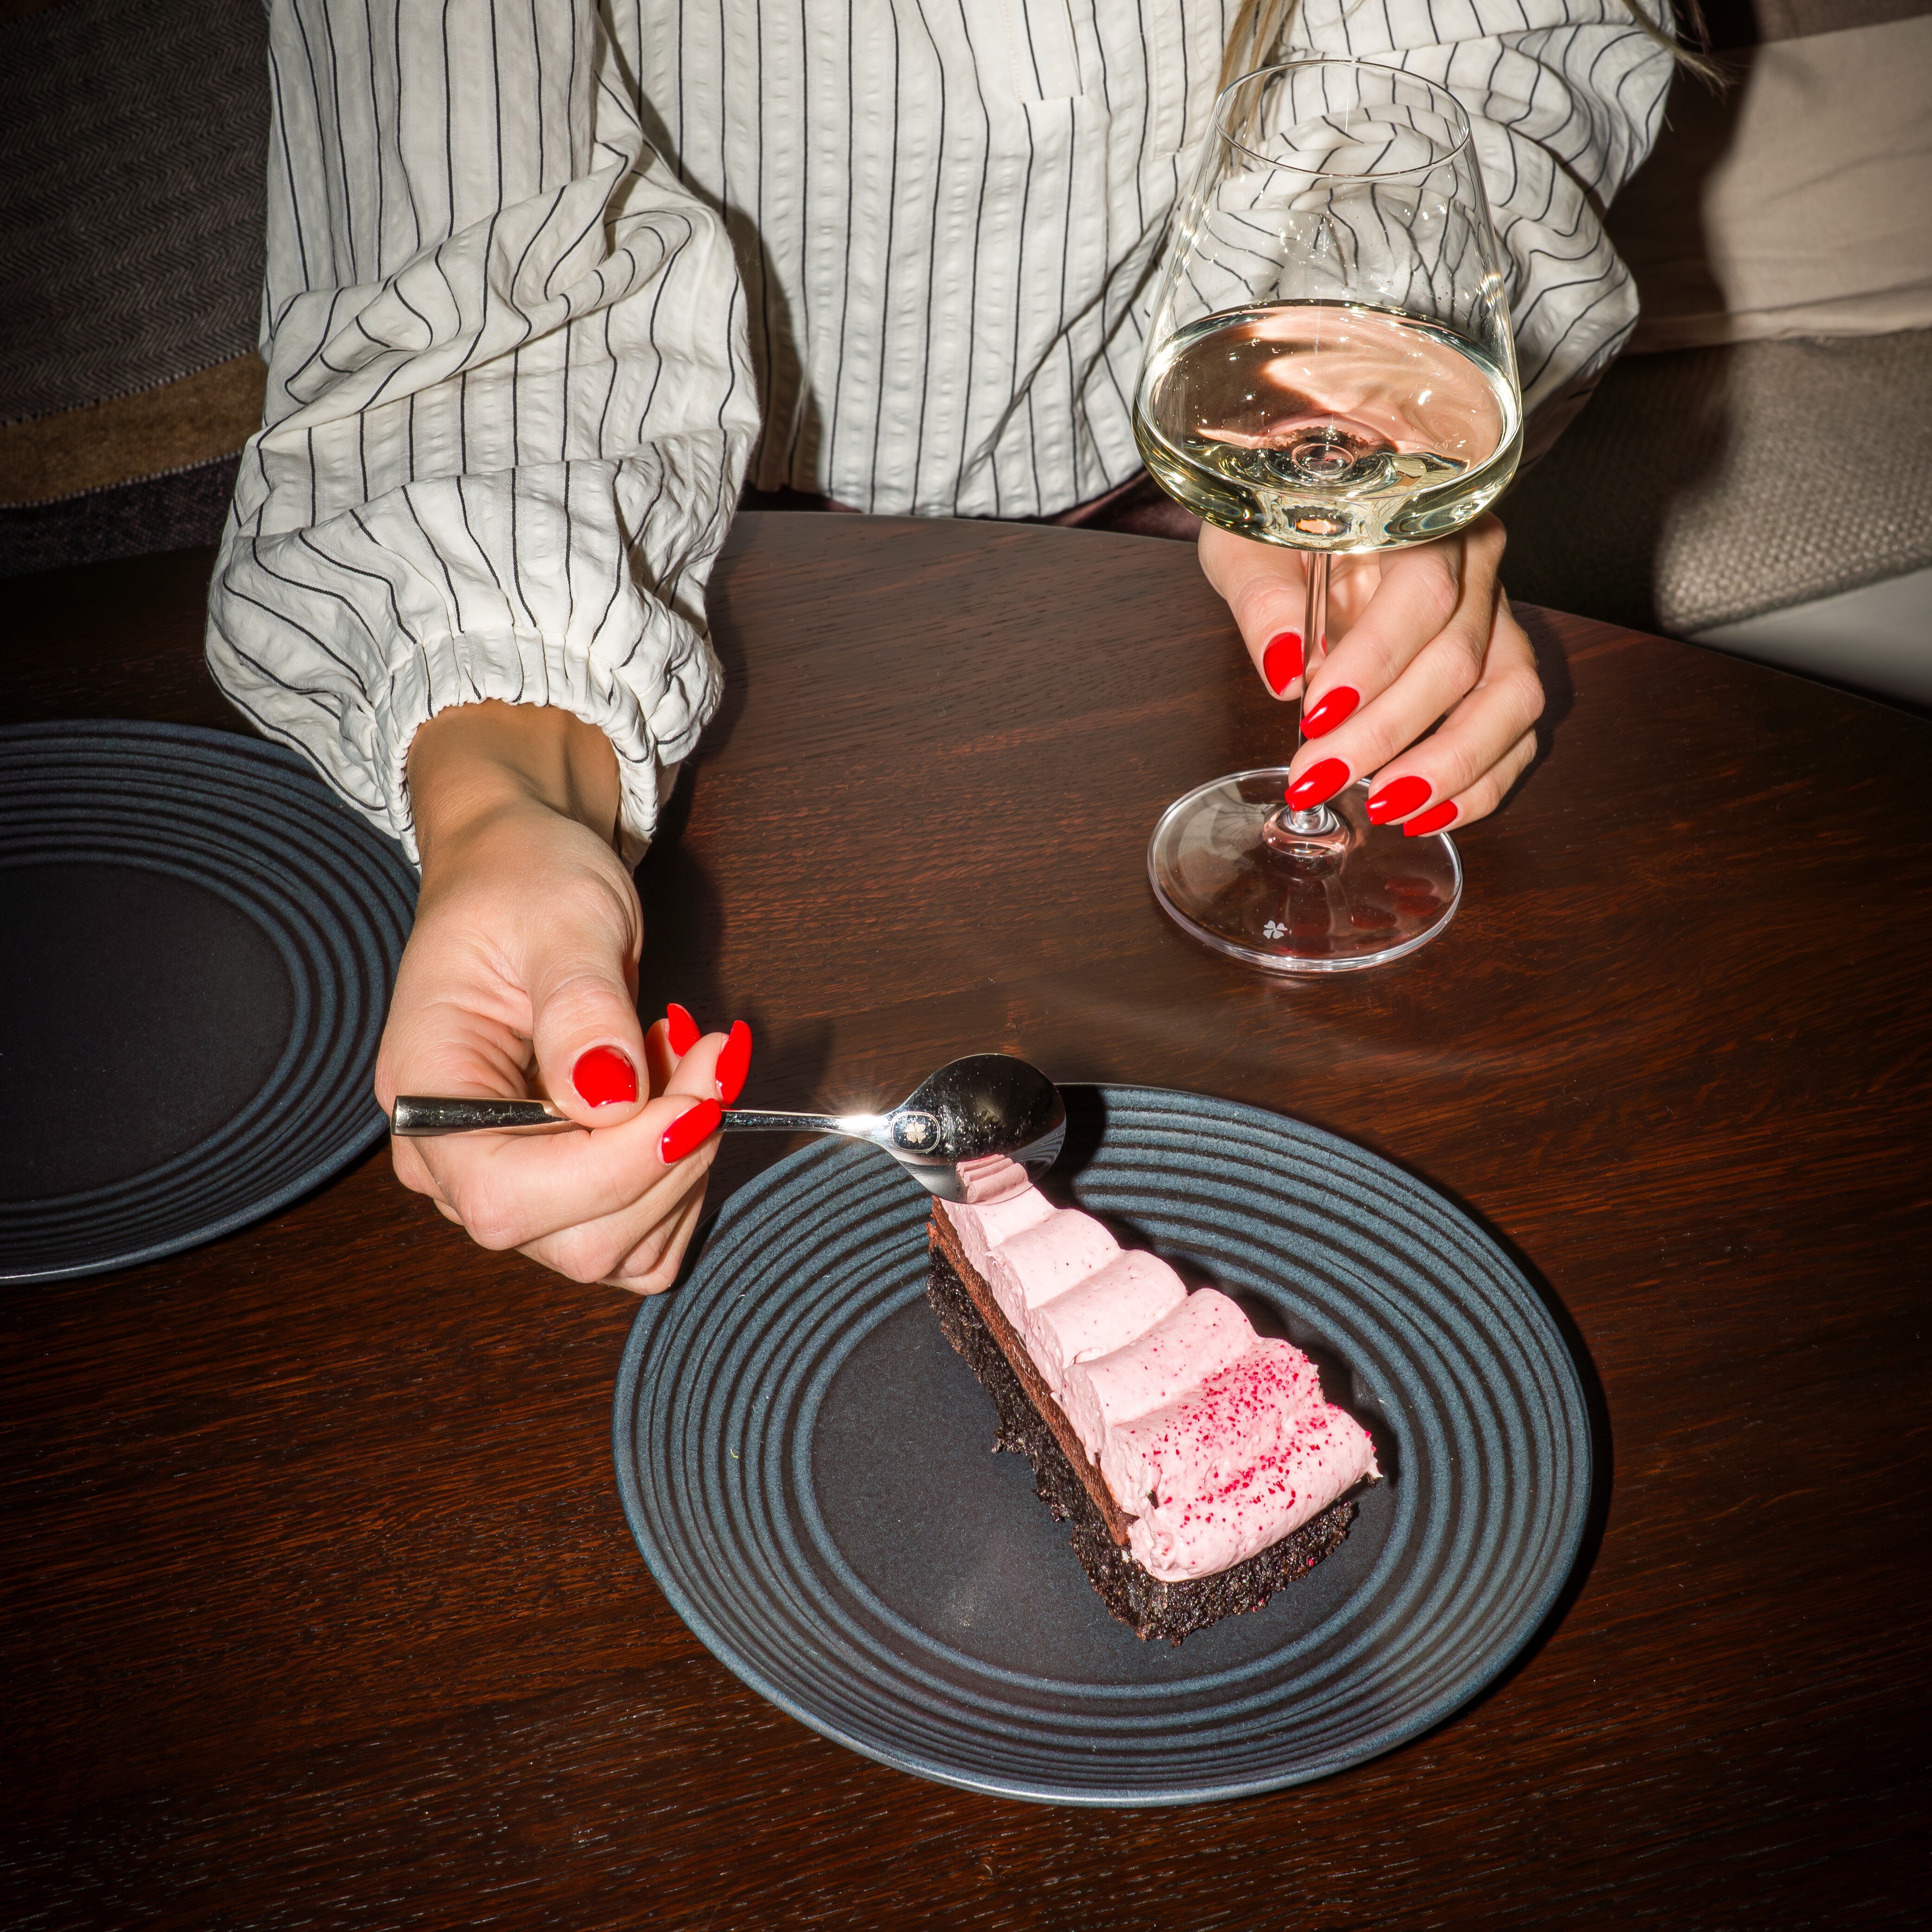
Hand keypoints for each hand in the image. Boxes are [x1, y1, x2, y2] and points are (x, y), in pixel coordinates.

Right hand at [373, 702, 750, 1292]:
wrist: (523, 877)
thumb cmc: (524, 885)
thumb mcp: (562, 919)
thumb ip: (583, 1010)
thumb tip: (609, 1100)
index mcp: (427, 1097)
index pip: (506, 1197)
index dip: (618, 1166)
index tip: (695, 1096)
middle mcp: (455, 1162)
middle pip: (576, 1240)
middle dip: (671, 1160)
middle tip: (709, 1058)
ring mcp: (512, 1183)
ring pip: (620, 1250)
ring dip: (685, 1166)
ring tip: (683, 1061)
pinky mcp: (567, 1187)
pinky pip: (641, 1237)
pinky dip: (683, 1180)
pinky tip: (675, 1102)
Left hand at [1196, 515, 1542, 832]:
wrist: (1317, 504)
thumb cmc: (1281, 524)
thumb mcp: (1249, 543)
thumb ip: (1264, 599)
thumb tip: (1285, 670)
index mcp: (1422, 517)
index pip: (1422, 594)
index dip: (1374, 663)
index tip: (1314, 716)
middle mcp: (1477, 562)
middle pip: (1460, 659)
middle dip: (1385, 734)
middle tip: (1317, 777)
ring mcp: (1499, 616)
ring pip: (1510, 700)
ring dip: (1448, 767)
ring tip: (1381, 807)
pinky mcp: (1503, 664)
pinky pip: (1519, 730)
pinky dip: (1482, 782)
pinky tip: (1427, 814)